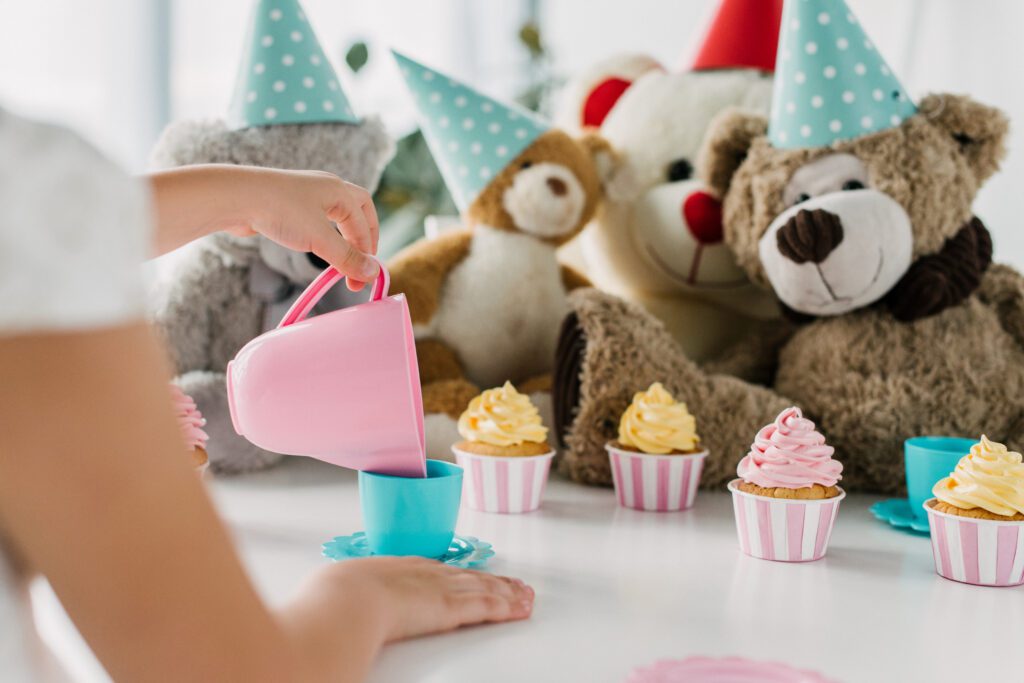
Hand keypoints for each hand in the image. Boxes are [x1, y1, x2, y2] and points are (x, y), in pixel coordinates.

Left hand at [150, 165, 381, 290]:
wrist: (236, 197)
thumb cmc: (280, 211)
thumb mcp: (319, 239)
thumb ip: (347, 257)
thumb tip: (374, 273)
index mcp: (340, 191)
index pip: (365, 225)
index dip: (367, 254)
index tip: (363, 280)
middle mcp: (327, 187)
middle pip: (360, 209)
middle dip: (366, 235)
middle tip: (365, 259)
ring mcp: (308, 193)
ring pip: (338, 212)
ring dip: (345, 234)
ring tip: (344, 256)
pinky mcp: (289, 202)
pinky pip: (317, 217)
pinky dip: (326, 233)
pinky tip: (318, 245)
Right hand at [285, 557, 533, 647]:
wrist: (342, 601)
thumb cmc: (332, 598)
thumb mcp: (337, 592)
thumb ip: (347, 599)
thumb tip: (335, 611)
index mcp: (396, 568)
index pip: (437, 571)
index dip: (457, 574)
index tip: (470, 576)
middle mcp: (423, 574)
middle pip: (466, 576)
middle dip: (491, 581)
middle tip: (513, 584)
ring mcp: (438, 588)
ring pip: (482, 589)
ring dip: (506, 593)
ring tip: (525, 596)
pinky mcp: (450, 607)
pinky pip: (486, 606)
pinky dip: (507, 606)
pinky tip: (521, 608)